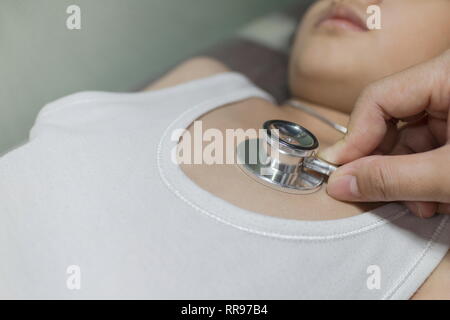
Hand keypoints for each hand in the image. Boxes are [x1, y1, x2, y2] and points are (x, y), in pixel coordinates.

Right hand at [319, 50, 449, 217]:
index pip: (378, 98)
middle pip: (390, 121)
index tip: (339, 172)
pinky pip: (428, 146)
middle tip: (376, 194)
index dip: (354, 139)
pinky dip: (425, 175)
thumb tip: (338, 183)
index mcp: (449, 73)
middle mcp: (447, 82)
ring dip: (407, 178)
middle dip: (384, 166)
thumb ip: (393, 179)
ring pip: (409, 139)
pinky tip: (435, 196)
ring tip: (422, 204)